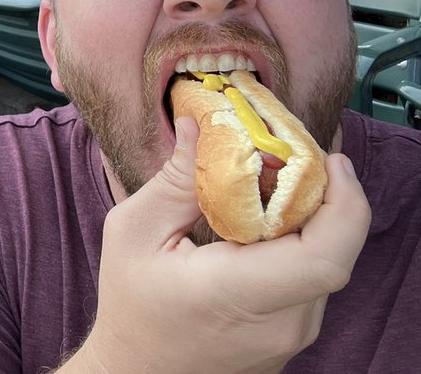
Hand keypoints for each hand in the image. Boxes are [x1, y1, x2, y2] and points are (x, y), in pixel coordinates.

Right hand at [71, 118, 368, 373]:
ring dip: (316, 216)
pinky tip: (271, 218)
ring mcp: (292, 335)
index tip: (330, 159)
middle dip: (327, 194)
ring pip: (328, 261)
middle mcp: (280, 323)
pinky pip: (315, 278)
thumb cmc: (130, 305)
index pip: (324, 256)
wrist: (138, 373)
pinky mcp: (295, 335)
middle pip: (334, 251)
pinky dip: (304, 240)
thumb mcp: (132, 231)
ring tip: (279, 180)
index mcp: (236, 293)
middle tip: (296, 153)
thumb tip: (199, 125)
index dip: (343, 203)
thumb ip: (174, 179)